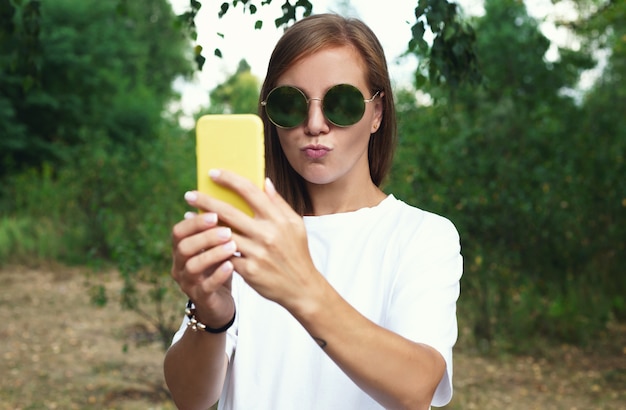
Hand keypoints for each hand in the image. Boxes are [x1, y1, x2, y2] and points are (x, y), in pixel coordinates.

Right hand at [170, 197, 236, 325]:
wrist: (221, 303)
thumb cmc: (221, 266)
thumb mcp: (219, 245)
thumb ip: (220, 226)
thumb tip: (231, 196)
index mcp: (182, 248)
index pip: (179, 231)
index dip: (194, 222)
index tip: (215, 213)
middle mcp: (180, 264)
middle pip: (183, 247)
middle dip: (204, 237)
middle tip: (227, 230)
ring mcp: (188, 283)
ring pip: (192, 266)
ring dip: (212, 254)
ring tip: (232, 245)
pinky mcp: (201, 298)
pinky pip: (206, 287)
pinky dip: (218, 275)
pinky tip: (232, 265)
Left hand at [198, 169, 326, 313]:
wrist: (302, 288)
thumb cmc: (297, 253)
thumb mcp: (295, 225)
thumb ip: (278, 203)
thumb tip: (265, 181)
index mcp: (278, 219)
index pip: (250, 191)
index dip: (230, 179)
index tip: (213, 173)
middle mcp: (267, 234)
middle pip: (229, 212)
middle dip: (205, 201)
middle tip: (189, 195)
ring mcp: (257, 253)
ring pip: (222, 234)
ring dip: (202, 225)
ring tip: (189, 217)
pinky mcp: (249, 270)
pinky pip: (224, 255)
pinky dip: (211, 247)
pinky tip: (200, 241)